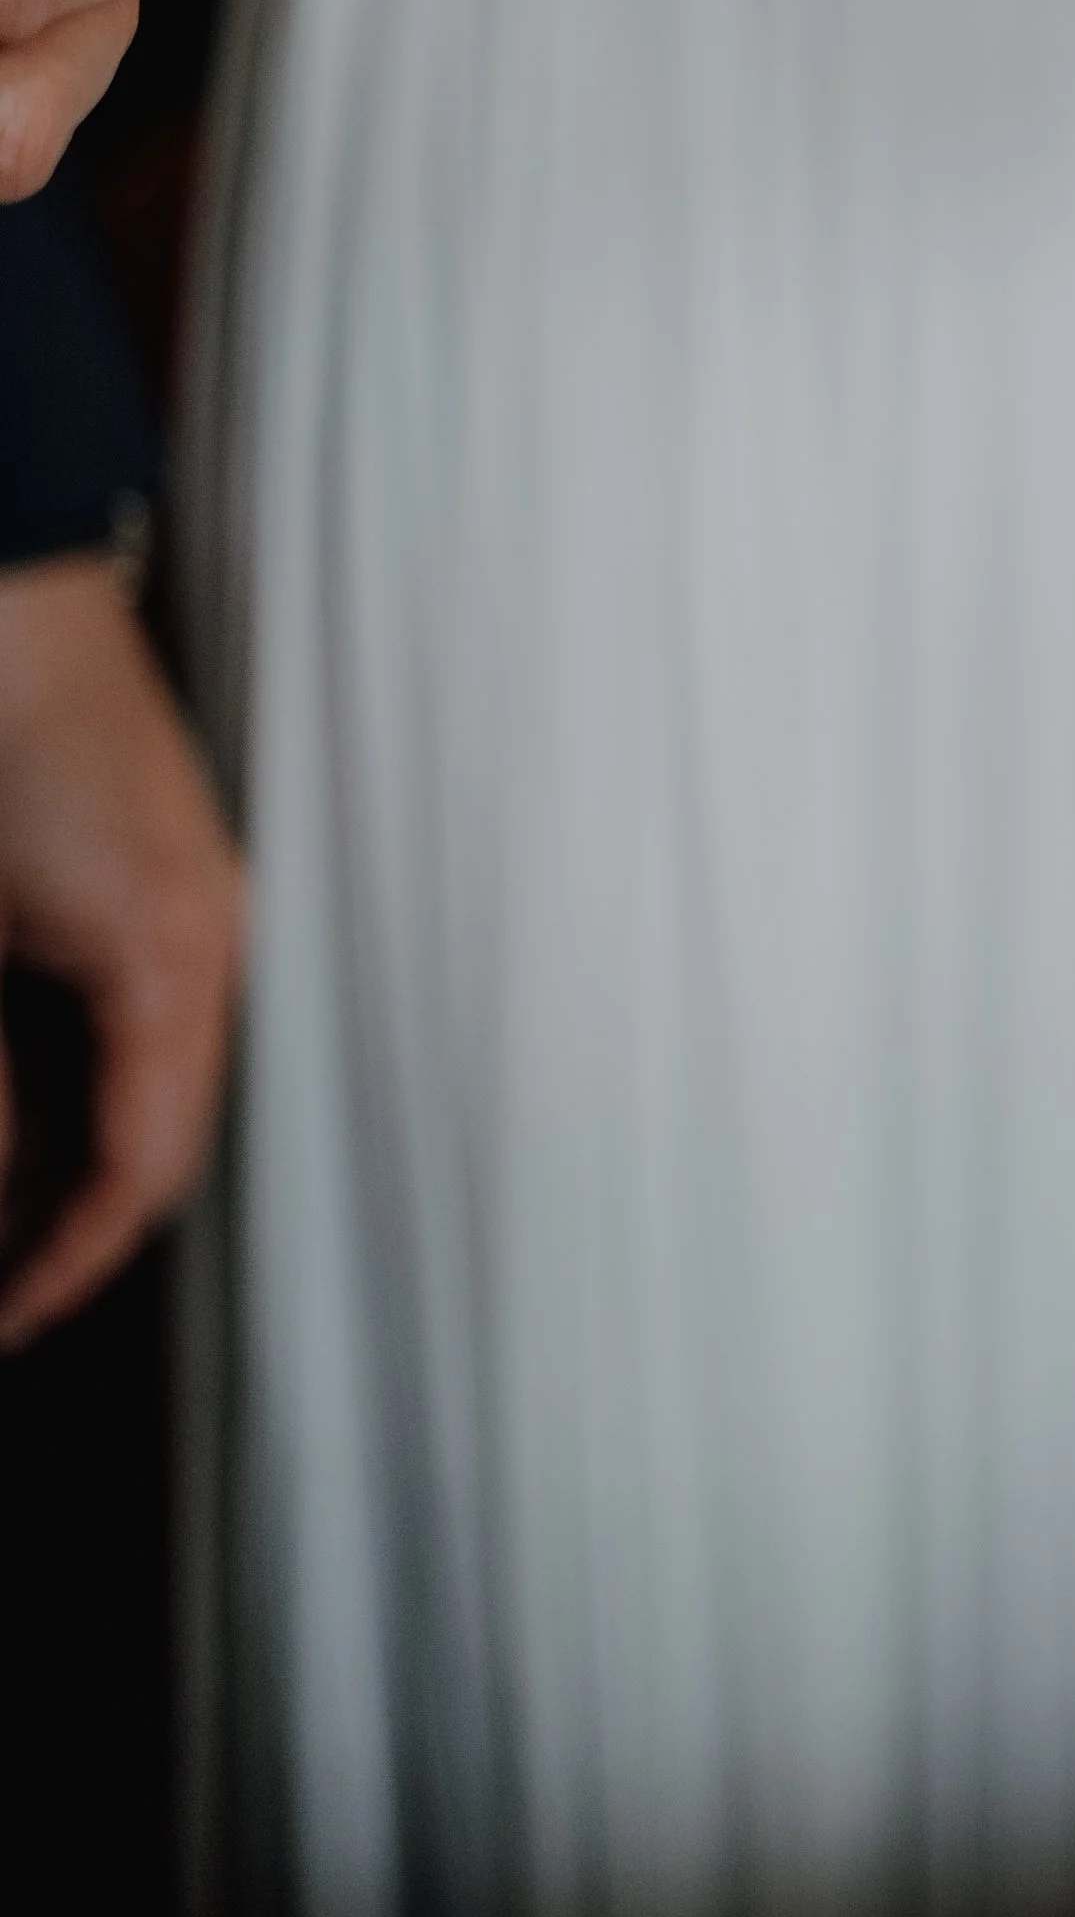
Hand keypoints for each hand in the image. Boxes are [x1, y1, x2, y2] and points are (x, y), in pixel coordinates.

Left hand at [0, 556, 244, 1349]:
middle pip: (166, 1135)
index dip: (66, 1266)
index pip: (145, 1173)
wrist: (13, 595)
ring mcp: (200, 901)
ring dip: (76, 1148)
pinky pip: (148, 1014)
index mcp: (173, 965)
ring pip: (155, 1079)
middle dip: (73, 1221)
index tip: (4, 1321)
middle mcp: (212, 940)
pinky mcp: (170, 872)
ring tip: (1, 1198)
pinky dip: (85, 1075)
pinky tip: (22, 1095)